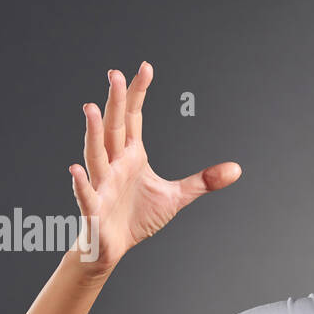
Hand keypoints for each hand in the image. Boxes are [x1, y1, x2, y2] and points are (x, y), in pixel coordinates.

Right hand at [68, 62, 240, 271]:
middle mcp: (114, 164)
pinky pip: (87, 194)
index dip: (137, 94)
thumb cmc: (137, 217)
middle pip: (113, 127)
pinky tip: (76, 171)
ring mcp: (102, 184)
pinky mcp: (94, 209)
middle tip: (115, 73)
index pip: (133, 118)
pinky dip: (81, 184)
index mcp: (131, 156)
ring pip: (95, 154)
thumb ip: (203, 181)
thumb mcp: (176, 197)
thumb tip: (237, 169)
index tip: (145, 68)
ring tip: (91, 108)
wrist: (112, 246)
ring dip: (92, 132)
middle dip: (114, 101)